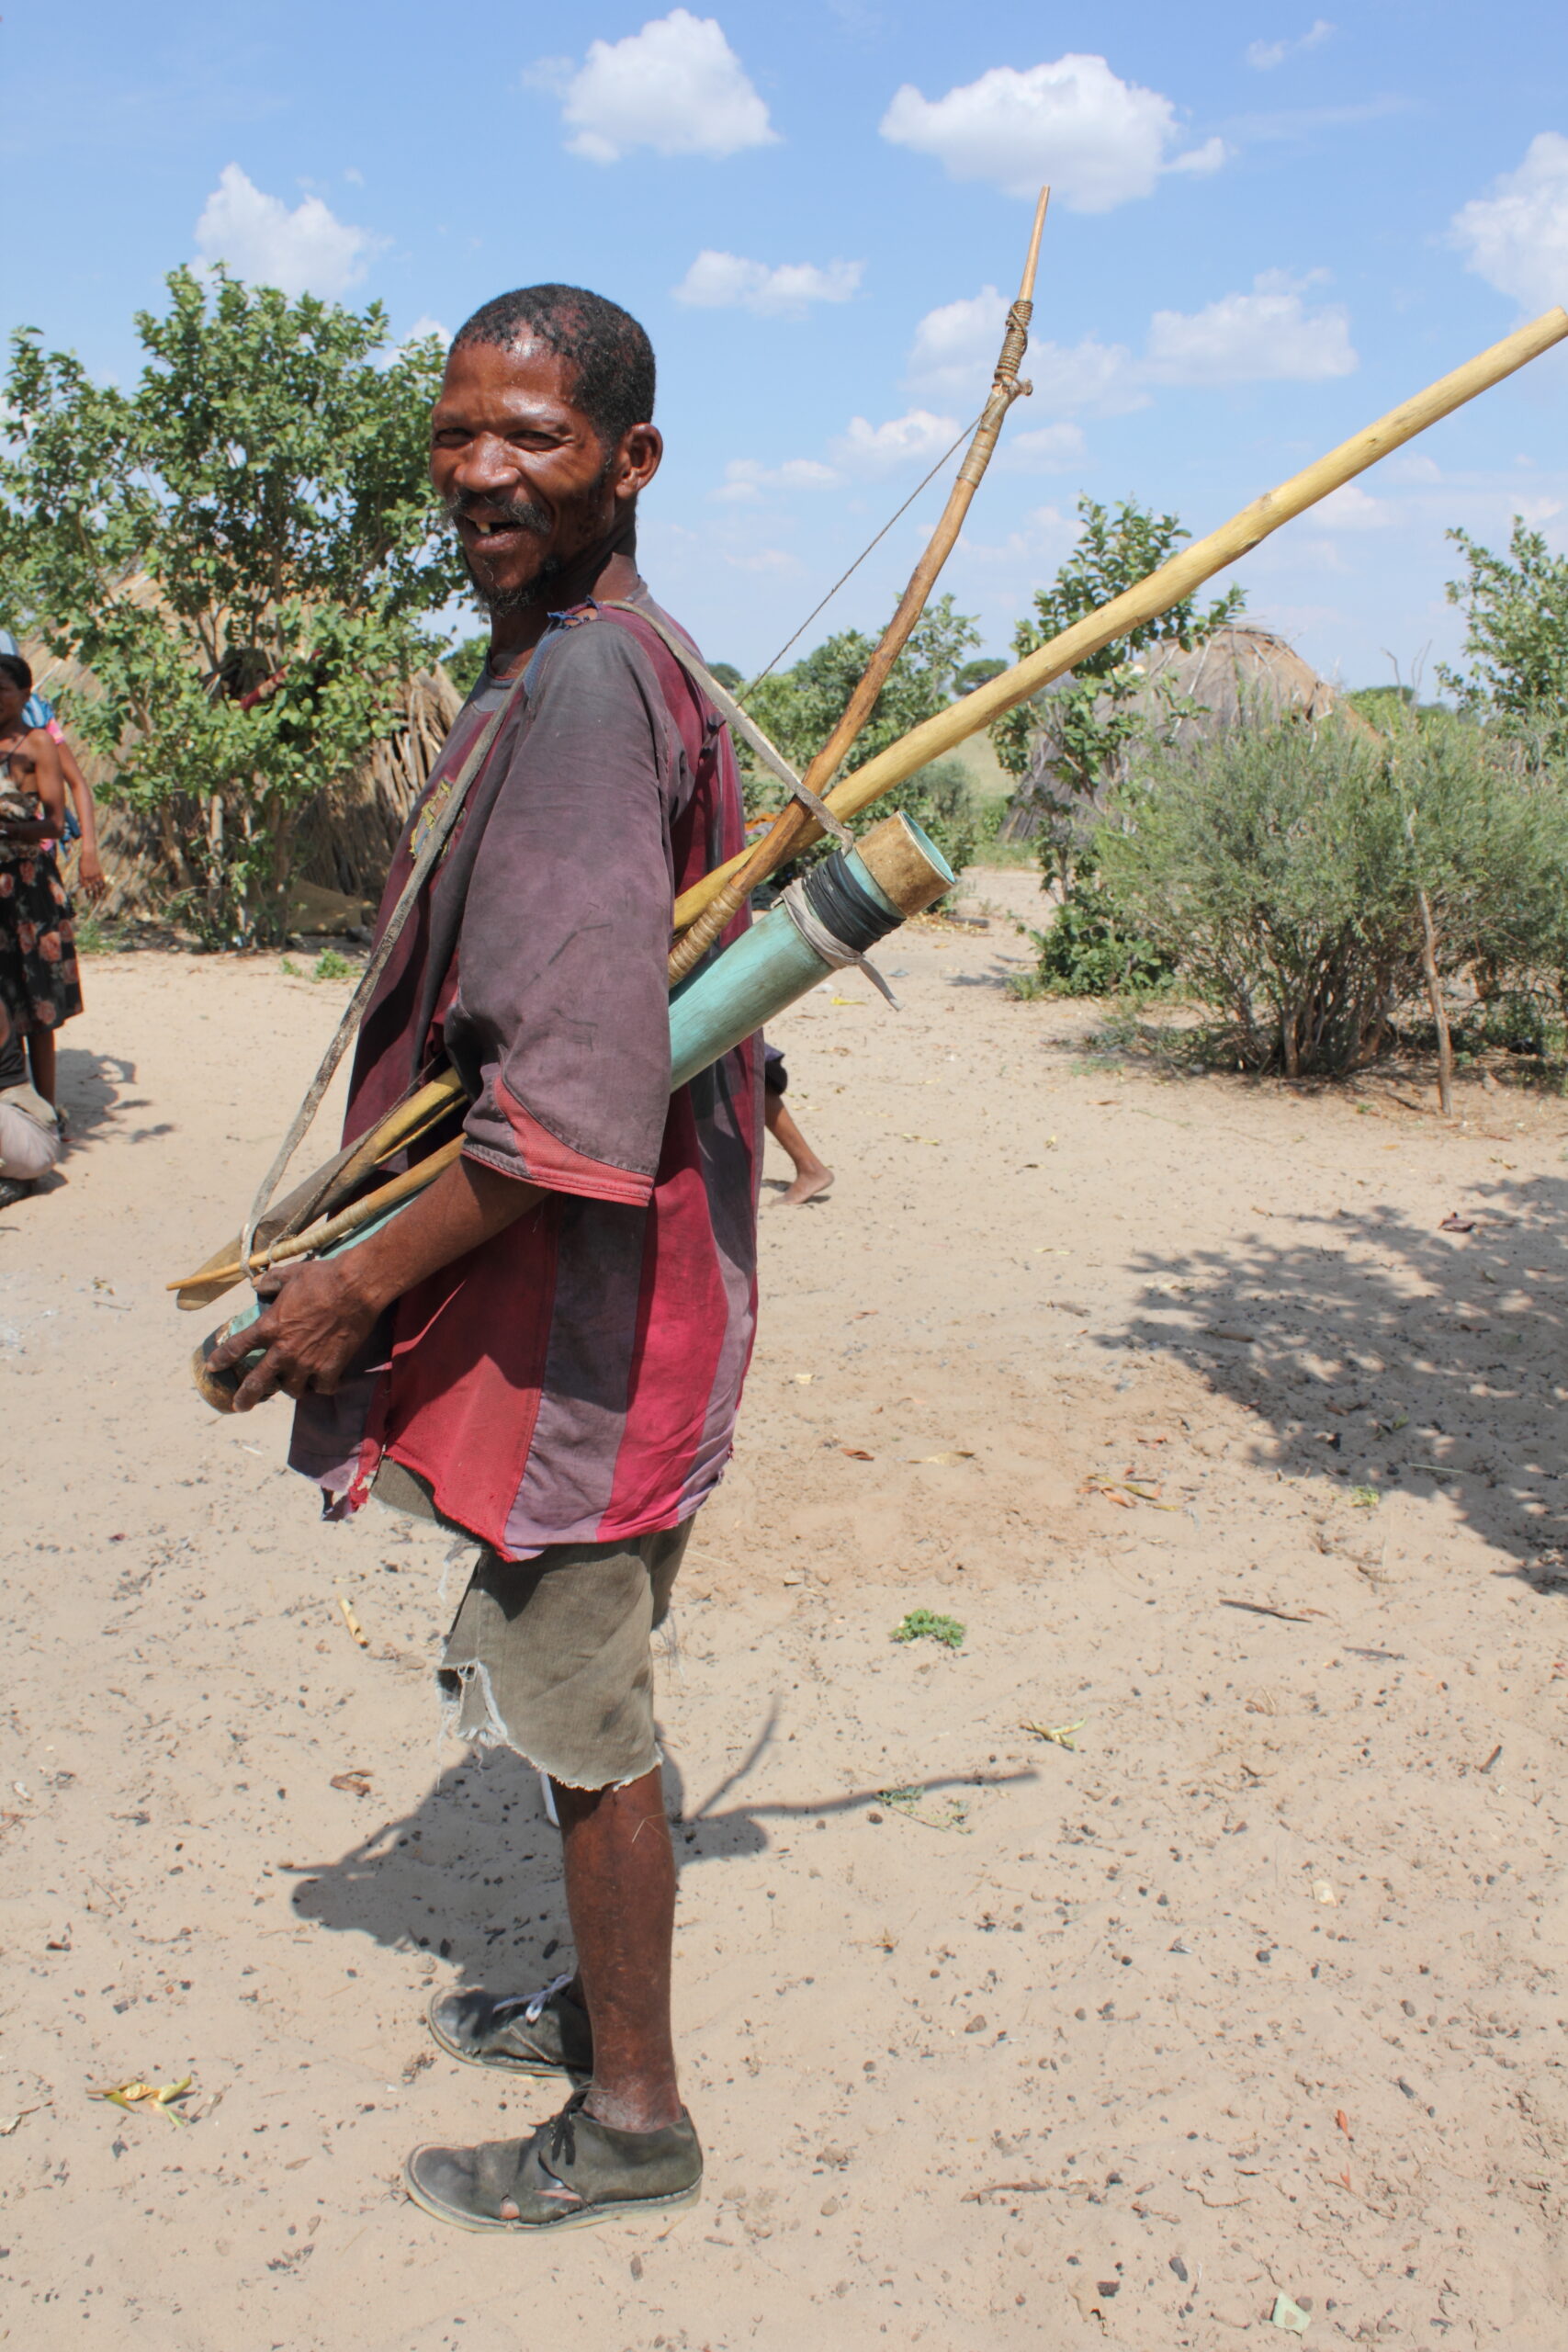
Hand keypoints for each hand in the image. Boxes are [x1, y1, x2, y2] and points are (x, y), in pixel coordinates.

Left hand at [77, 849, 106, 902]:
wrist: (89, 854)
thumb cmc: (82, 862)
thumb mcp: (80, 870)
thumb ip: (81, 878)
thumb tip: (83, 885)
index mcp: (84, 876)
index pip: (86, 887)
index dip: (88, 893)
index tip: (88, 897)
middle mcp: (90, 877)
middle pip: (93, 888)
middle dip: (94, 895)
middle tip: (96, 899)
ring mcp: (95, 875)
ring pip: (98, 886)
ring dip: (99, 892)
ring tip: (100, 896)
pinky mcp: (100, 872)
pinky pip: (102, 881)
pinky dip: (103, 885)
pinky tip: (103, 889)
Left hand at [208, 1256, 380, 1410]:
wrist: (355, 1288)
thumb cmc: (321, 1278)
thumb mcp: (290, 1274)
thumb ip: (270, 1282)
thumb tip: (257, 1285)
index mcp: (270, 1327)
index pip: (237, 1347)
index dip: (222, 1358)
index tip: (213, 1367)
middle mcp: (284, 1350)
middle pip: (258, 1382)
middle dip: (245, 1397)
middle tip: (239, 1406)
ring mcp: (307, 1362)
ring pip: (292, 1389)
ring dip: (291, 1388)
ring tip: (295, 1386)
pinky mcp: (330, 1368)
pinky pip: (322, 1388)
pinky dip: (322, 1386)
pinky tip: (325, 1383)